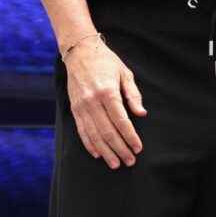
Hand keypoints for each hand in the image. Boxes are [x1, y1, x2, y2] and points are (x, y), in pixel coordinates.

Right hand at [65, 36, 146, 167]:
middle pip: (107, 131)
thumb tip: (141, 114)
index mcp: (107, 92)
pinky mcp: (74, 109)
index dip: (130, 137)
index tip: (138, 148)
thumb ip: (133, 95)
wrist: (80, 52)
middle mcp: (92, 101)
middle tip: (130, 161)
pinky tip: (98, 154)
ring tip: (116, 163)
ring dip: (106, 151)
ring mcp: (81, 106)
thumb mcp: (125, 73)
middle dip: (120, 148)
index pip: (121, 121)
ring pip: (94, 135)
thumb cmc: (106, 62)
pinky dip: (90, 144)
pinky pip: (82, 131)